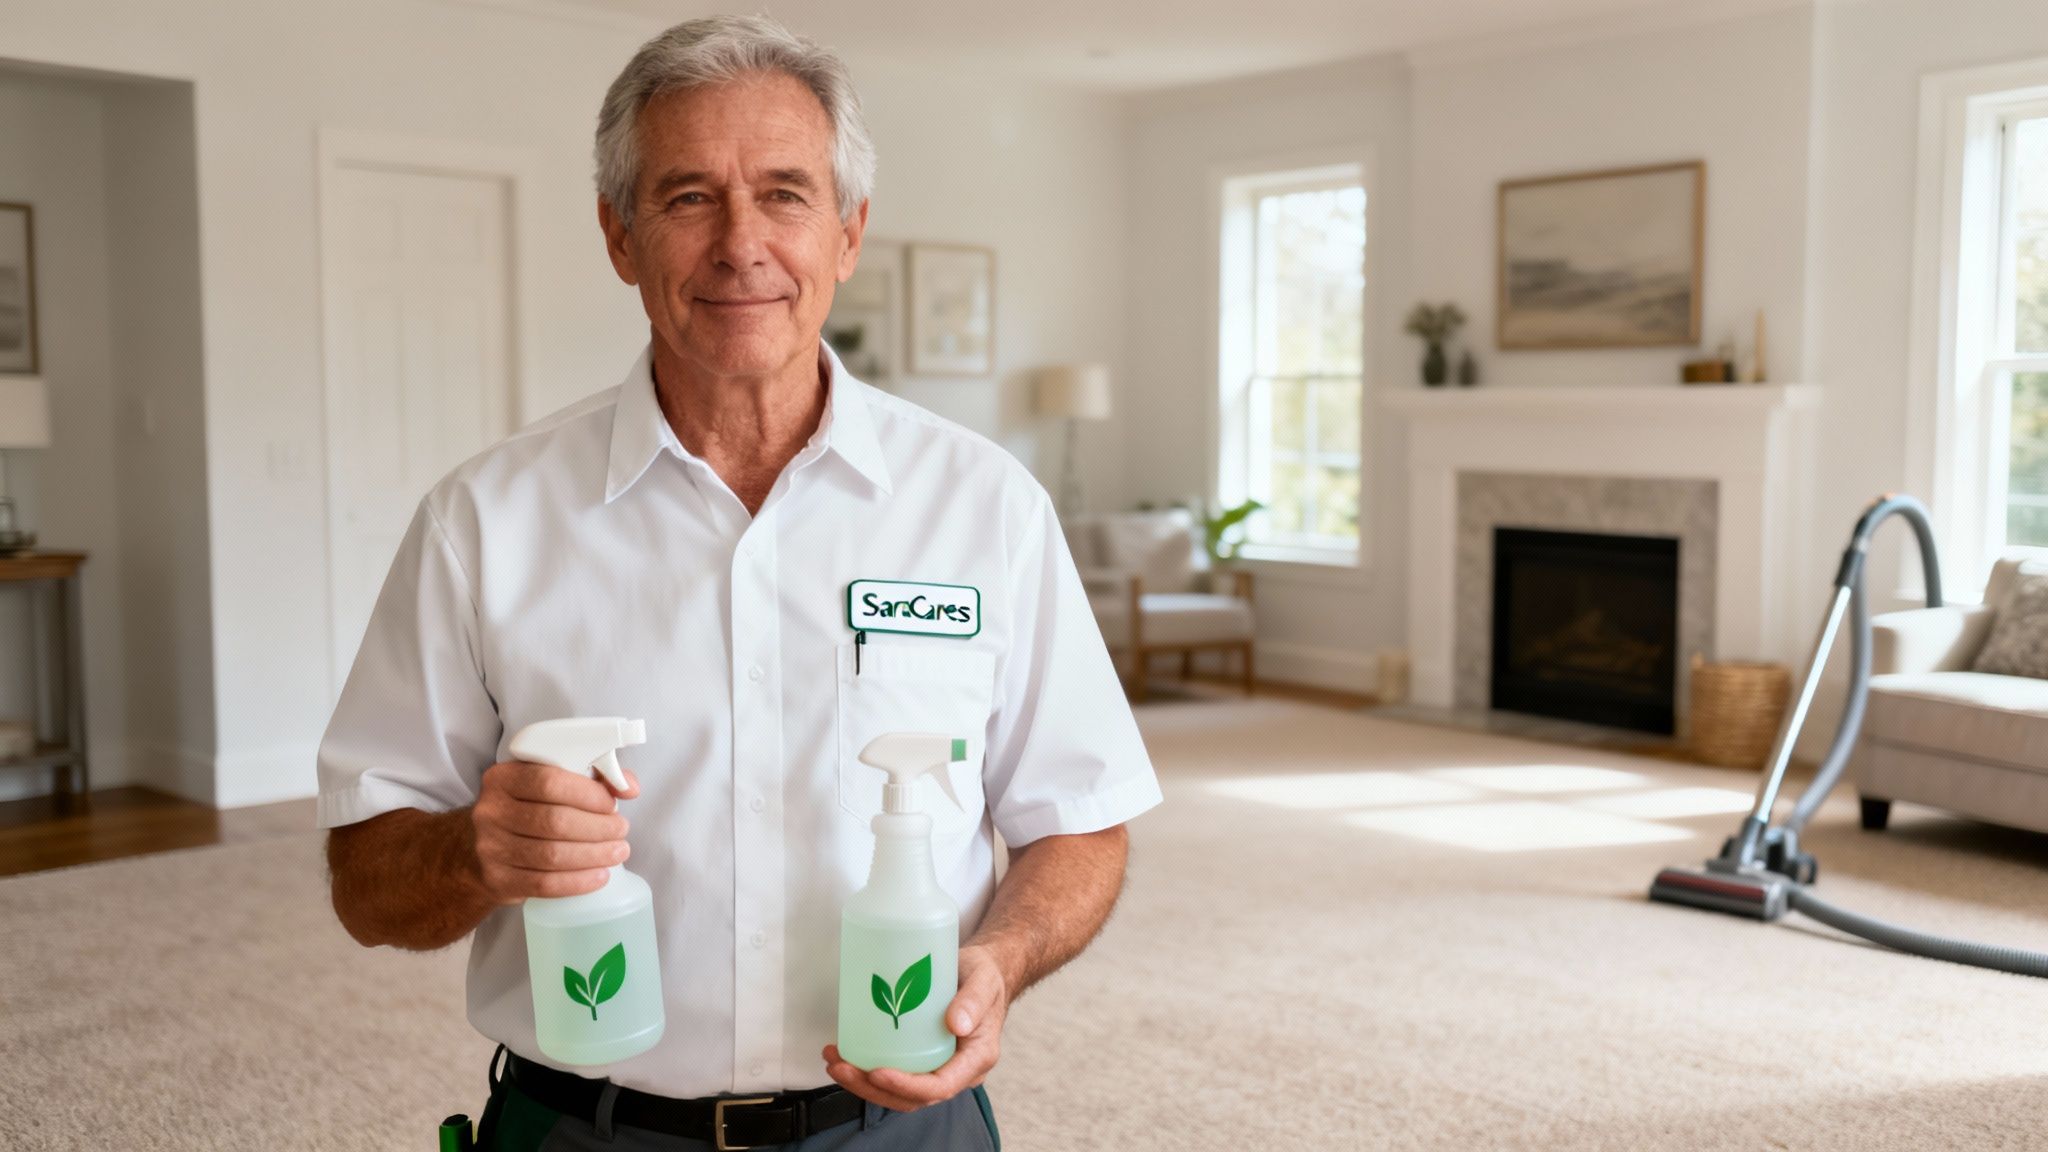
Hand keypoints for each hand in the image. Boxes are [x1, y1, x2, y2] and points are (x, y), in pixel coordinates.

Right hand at [468, 759, 639, 903]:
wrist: (484, 850)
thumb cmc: (529, 810)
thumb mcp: (552, 783)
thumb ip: (594, 776)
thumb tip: (630, 787)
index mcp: (503, 778)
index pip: (548, 782)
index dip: (587, 794)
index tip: (612, 805)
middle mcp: (490, 811)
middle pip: (553, 821)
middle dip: (597, 828)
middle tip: (621, 830)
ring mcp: (490, 848)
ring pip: (551, 855)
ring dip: (593, 855)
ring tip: (618, 852)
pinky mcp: (497, 880)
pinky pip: (543, 884)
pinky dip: (577, 882)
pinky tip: (600, 876)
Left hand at [822, 944, 1009, 1111]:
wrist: (983, 973)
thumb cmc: (985, 976)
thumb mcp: (984, 980)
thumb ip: (973, 1000)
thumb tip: (957, 1024)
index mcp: (976, 1058)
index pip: (940, 1087)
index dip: (906, 1086)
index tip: (877, 1072)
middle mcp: (957, 1070)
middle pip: (912, 1097)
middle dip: (873, 1089)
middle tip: (842, 1068)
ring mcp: (938, 1067)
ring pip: (899, 1091)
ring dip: (864, 1084)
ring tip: (836, 1063)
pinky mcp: (922, 1058)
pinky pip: (896, 1073)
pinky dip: (867, 1071)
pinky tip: (845, 1055)